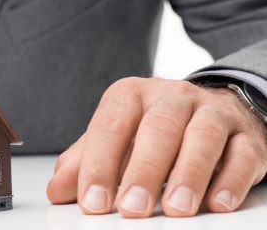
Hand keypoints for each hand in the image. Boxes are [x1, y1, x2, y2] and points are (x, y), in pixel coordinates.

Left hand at [47, 77, 266, 216]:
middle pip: (158, 129)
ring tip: (175, 208)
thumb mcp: (116, 140)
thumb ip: (85, 162)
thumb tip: (57, 190)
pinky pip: (242, 154)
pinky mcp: (246, 135)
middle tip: (132, 208)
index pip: (110, 127)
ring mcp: (212, 113)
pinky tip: (216, 204)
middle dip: (144, 171)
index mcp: (131, 95)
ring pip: (202, 137)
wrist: (214, 109)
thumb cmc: (154, 130)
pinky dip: (230, 180)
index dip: (99, 165)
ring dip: (189, 175)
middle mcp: (172, 97)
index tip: (93, 202)